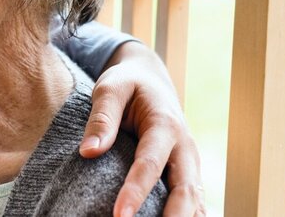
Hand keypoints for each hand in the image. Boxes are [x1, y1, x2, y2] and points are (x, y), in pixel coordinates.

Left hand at [79, 42, 205, 216]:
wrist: (151, 79)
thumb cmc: (127, 83)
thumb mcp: (110, 88)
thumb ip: (101, 118)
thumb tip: (88, 152)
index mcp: (165, 125)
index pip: (151, 163)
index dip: (136, 191)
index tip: (120, 215)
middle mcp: (184, 148)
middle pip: (185, 190)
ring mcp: (189, 163)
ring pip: (196, 200)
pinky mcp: (187, 174)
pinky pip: (194, 202)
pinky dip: (188, 216)